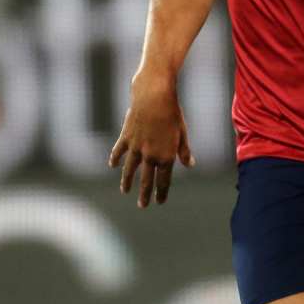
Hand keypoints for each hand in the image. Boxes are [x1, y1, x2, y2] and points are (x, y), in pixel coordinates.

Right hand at [108, 73, 194, 207]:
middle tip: (142, 206)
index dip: (161, 193)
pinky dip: (115, 159)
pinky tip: (113, 166)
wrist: (154, 97)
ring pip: (130, 170)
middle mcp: (150, 156)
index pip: (163, 181)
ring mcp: (136, 148)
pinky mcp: (126, 137)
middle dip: (145, 194)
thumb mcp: (182, 133)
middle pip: (146, 180)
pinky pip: (119, 152)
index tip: (159, 202)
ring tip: (125, 191)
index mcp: (166, 156)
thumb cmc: (172, 113)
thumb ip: (184, 151)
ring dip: (127, 182)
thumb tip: (190, 165)